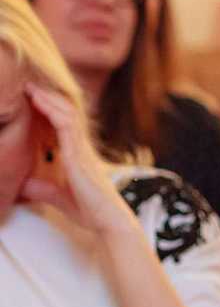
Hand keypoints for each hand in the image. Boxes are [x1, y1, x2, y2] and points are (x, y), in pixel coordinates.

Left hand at [19, 85, 136, 238]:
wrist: (109, 221)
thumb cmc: (90, 211)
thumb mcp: (58, 198)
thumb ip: (43, 190)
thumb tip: (23, 186)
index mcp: (77, 156)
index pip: (63, 126)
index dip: (49, 110)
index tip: (31, 98)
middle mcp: (81, 148)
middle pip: (66, 114)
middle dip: (47, 98)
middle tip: (28, 84)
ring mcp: (82, 149)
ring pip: (66, 114)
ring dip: (48, 98)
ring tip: (30, 87)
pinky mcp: (79, 154)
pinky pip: (66, 125)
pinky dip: (52, 110)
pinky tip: (38, 101)